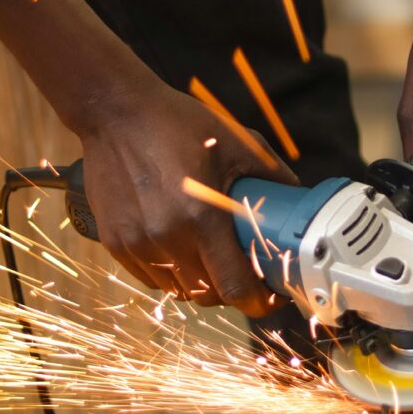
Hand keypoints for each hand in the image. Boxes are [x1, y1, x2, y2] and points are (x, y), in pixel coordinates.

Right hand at [80, 77, 296, 316]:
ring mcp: (137, 244)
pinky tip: (181, 248)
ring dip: (201, 283)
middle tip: (245, 270)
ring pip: (179, 291)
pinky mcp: (115, 243)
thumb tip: (297, 200)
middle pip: (209, 295)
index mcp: (201, 216)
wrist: (115, 112)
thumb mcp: (236, 142)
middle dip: (234, 291)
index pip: (234, 288)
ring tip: (212, 257)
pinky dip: (172, 273)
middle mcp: (167, 238)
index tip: (271, 295)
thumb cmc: (176, 123)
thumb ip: (273, 175)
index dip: (259, 301)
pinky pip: (152, 278)